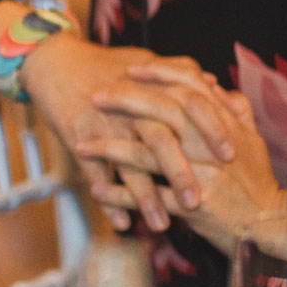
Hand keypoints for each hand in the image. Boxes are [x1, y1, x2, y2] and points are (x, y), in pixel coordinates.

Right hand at [21, 36, 237, 233]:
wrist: (54, 61)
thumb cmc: (102, 64)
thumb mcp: (144, 62)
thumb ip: (179, 74)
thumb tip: (212, 83)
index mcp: (151, 85)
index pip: (191, 105)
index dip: (213, 130)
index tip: (232, 156)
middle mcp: (130, 105)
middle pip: (161, 139)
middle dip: (181, 173)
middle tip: (200, 202)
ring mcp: (103, 121)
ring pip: (127, 162)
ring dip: (145, 196)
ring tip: (161, 225)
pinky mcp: (78, 136)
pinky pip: (93, 172)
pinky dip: (107, 200)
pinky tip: (121, 223)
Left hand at [75, 60, 281, 252]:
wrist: (273, 225)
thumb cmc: (257, 182)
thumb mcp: (251, 141)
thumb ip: (233, 110)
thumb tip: (213, 85)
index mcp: (226, 126)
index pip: (190, 88)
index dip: (159, 75)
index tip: (130, 69)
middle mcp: (212, 146)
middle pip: (164, 113)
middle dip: (126, 103)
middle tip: (95, 97)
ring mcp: (203, 175)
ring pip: (149, 155)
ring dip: (110, 149)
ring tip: (82, 145)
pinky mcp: (194, 206)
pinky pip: (148, 197)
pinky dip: (120, 193)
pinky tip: (96, 188)